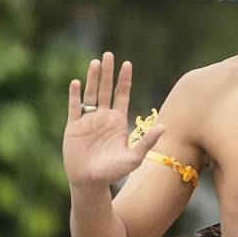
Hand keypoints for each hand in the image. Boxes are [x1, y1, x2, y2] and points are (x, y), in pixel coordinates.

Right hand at [63, 52, 163, 187]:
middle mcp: (103, 117)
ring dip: (91, 78)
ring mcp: (88, 120)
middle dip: (107, 72)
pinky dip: (75, 95)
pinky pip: (74, 107)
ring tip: (95, 62)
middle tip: (108, 54)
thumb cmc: (113, 172)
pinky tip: (76, 83)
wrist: (91, 182)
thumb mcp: (134, 157)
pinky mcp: (73, 126)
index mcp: (118, 121)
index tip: (127, 63)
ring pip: (90, 94)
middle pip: (105, 89)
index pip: (122, 94)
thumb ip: (146, 141)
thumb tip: (164, 126)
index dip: (124, 80)